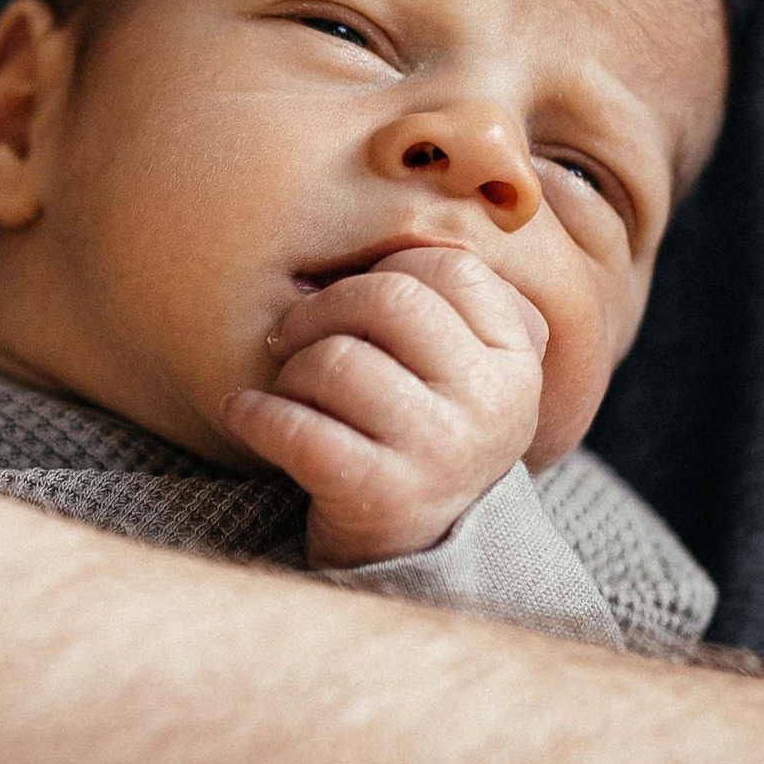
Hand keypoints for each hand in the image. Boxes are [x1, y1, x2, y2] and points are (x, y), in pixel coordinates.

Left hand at [221, 245, 545, 566]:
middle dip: (322, 311)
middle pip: (388, 299)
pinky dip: (255, 413)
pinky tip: (247, 413)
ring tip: (288, 391)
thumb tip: (375, 208)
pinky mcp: (382, 496)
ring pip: (338, 361)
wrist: (414, 555)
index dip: (381, 271)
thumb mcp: (459, 367)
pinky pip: (297, 427)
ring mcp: (442, 452)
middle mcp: (493, 403)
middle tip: (293, 335)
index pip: (447, 267)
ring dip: (291, 371)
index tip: (350, 300)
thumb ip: (442, 300)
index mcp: (516, 358)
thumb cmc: (421, 435)